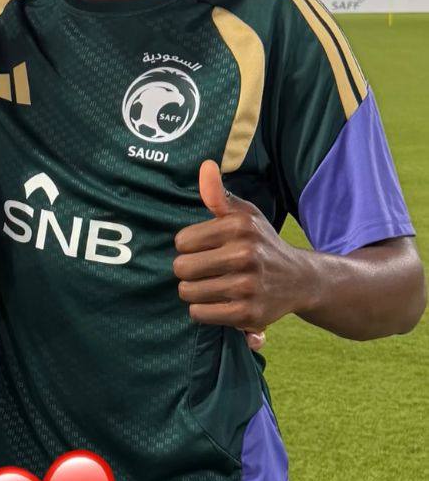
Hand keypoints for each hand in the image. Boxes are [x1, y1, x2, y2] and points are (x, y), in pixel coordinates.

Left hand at [173, 161, 309, 341]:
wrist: (300, 279)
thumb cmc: (262, 244)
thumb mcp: (245, 215)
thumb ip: (219, 195)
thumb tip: (206, 166)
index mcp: (240, 226)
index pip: (181, 241)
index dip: (189, 247)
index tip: (205, 249)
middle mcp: (245, 254)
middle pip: (181, 268)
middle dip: (188, 271)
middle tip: (206, 271)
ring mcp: (248, 286)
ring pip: (188, 292)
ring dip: (195, 291)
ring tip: (213, 286)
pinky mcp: (248, 313)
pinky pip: (200, 314)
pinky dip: (203, 311)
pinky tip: (218, 302)